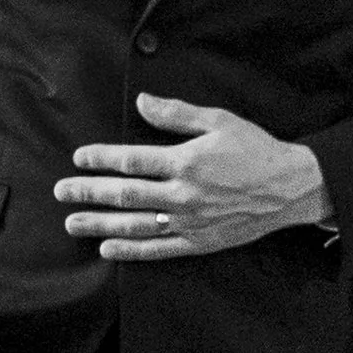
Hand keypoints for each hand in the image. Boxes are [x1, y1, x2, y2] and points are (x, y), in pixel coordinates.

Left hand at [56, 95, 332, 261]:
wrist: (291, 188)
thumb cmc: (256, 150)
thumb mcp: (219, 121)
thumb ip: (177, 114)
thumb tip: (142, 101)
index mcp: (186, 161)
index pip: (132, 161)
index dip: (101, 159)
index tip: (80, 157)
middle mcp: (183, 194)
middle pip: (125, 194)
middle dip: (89, 192)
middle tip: (61, 191)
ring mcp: (190, 222)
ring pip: (135, 225)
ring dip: (100, 224)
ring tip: (72, 223)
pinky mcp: (199, 242)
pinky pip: (158, 249)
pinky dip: (131, 250)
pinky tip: (108, 249)